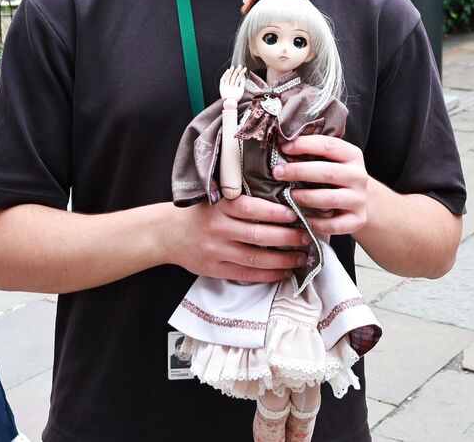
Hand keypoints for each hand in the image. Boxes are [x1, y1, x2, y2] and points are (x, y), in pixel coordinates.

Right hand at [168, 194, 311, 282]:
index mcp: (219, 206)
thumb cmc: (200, 213)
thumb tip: (281, 203)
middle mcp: (217, 228)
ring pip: (254, 257)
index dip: (274, 212)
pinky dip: (267, 274)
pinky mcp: (214, 269)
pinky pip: (245, 274)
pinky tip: (283, 272)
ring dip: (281, 259)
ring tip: (300, 257)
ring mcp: (215, 250)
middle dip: (286, 237)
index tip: (294, 214)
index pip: (250, 208)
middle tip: (306, 237)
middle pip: (257, 234)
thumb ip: (241, 200)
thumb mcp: (215, 198)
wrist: (167, 233)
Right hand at [219, 66, 246, 103]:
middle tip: (239, 66)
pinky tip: (228, 71)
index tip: (243, 69)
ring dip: (231, 72)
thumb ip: (242, 84)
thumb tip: (242, 77)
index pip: (238, 78)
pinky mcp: (222, 86)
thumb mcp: (241, 90)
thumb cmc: (236, 98)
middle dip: (236, 71)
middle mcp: (231, 85)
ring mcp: (226, 86)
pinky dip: (225, 75)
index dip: (241, 73)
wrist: (230, 103)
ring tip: (233, 67)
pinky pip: (223, 80)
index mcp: (235, 86)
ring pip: (228, 77)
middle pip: (234, 77)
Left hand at [275, 135, 369, 235]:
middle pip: (328, 172)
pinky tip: (301, 218)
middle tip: (278, 172)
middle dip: (300, 171)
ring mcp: (359, 199)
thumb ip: (312, 153)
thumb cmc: (334, 177)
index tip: (284, 148)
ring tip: (289, 196)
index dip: (305, 145)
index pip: (329, 145)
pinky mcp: (357, 220)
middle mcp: (359, 176)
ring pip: (331, 198)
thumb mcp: (329, 160)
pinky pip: (334, 224)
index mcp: (352, 155)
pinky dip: (316, 223)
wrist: (357, 199)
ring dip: (307, 197)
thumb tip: (282, 147)